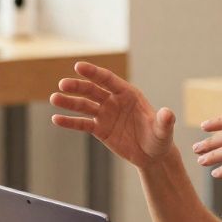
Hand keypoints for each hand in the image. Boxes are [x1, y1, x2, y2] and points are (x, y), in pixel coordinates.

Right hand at [50, 62, 176, 168]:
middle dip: (78, 87)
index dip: (94, 73)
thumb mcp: (163, 131)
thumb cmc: (160, 139)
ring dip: (69, 102)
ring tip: (54, 98)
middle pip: (93, 90)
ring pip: (84, 105)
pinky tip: (56, 120)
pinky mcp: (99, 129)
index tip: (78, 66)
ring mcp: (105, 114)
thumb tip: (168, 114)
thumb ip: (164, 121)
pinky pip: (82, 123)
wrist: (152, 155)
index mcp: (128, 94)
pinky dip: (70, 121)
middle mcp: (114, 101)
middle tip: (62, 84)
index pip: (108, 80)